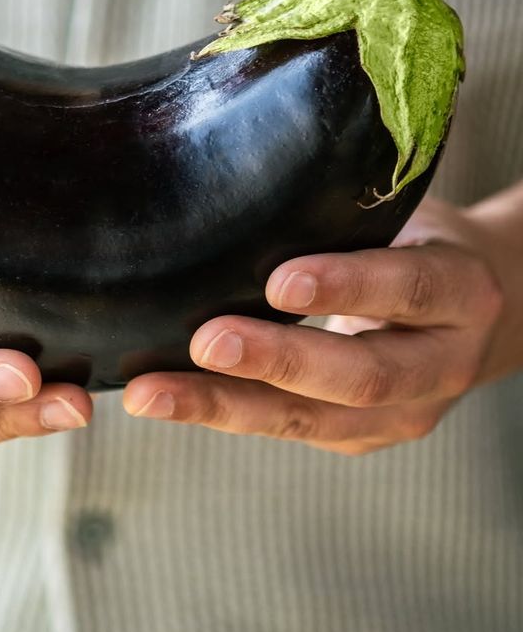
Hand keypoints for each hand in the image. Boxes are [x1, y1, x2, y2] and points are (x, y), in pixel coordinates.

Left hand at [124, 196, 514, 454]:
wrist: (478, 315)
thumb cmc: (419, 246)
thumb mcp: (406, 220)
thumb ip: (347, 220)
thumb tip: (240, 193)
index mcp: (461, 293)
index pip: (408, 288)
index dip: (346, 287)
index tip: (277, 282)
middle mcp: (443, 365)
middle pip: (361, 375)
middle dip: (278, 361)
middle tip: (207, 343)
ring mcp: (405, 413)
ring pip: (314, 420)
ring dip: (227, 406)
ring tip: (154, 394)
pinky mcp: (362, 437)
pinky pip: (289, 428)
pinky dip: (224, 413)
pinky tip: (167, 399)